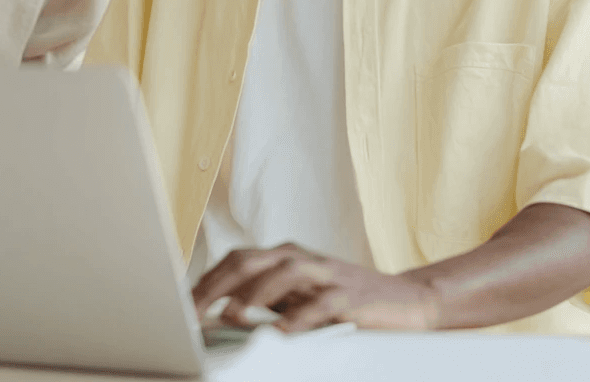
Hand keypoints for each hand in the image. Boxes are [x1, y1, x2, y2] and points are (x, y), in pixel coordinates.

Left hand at [191, 243, 440, 332]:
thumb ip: (266, 299)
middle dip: (219, 285)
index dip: (207, 280)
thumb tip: (219, 314)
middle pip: (251, 260)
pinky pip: (322, 304)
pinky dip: (300, 317)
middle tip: (196, 312)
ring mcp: (326, 275)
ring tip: (234, 315)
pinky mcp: (350, 296)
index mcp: (284, 257)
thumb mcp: (299, 296)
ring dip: (256, 293)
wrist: (405, 301)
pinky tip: (283, 332)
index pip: (236, 260)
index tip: (183, 305)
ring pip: (285, 272)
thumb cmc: (343, 299)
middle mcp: (301, 259)